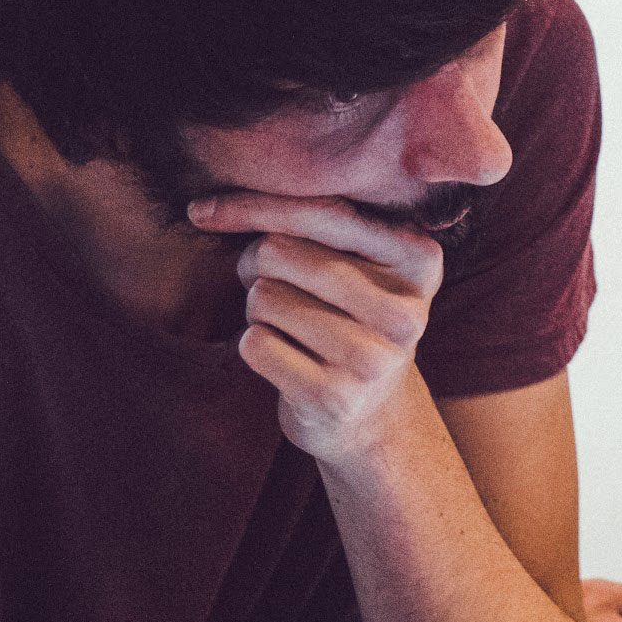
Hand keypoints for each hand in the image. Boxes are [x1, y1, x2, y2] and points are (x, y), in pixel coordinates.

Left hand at [189, 195, 445, 465]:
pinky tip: (286, 358)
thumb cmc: (348, 320)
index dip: (255, 207)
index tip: (202, 210)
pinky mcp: (333, 396)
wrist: (373, 415)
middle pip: (280, 251)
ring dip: (258, 311)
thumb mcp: (357, 265)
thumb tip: (208, 210)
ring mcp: (372, 358)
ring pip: (263, 297)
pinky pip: (255, 342)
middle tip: (276, 289)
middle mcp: (405, 312)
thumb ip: (310, 226)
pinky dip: (254, 346)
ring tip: (291, 328)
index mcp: (419, 262)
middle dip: (257, 265)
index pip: (324, 213)